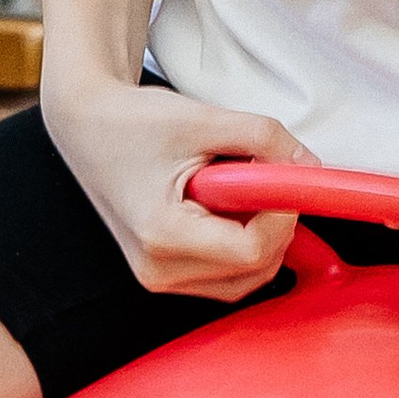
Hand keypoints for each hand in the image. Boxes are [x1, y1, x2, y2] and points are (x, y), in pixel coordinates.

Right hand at [43, 80, 315, 301]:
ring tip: (237, 188)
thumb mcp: (206, 118)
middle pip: (254, 271)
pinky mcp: (163, 273)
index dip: (282, 214)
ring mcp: (157, 277)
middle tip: (264, 177)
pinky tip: (227, 205)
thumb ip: (265, 139)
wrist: (88, 126)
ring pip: (245, 279)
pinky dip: (243, 245)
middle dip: (276, 225)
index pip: (252, 250)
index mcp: (162, 234)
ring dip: (262, 237)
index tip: (283, 176)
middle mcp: (156, 269)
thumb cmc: (136, 121)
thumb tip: (311, 166)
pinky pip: (226, 276)